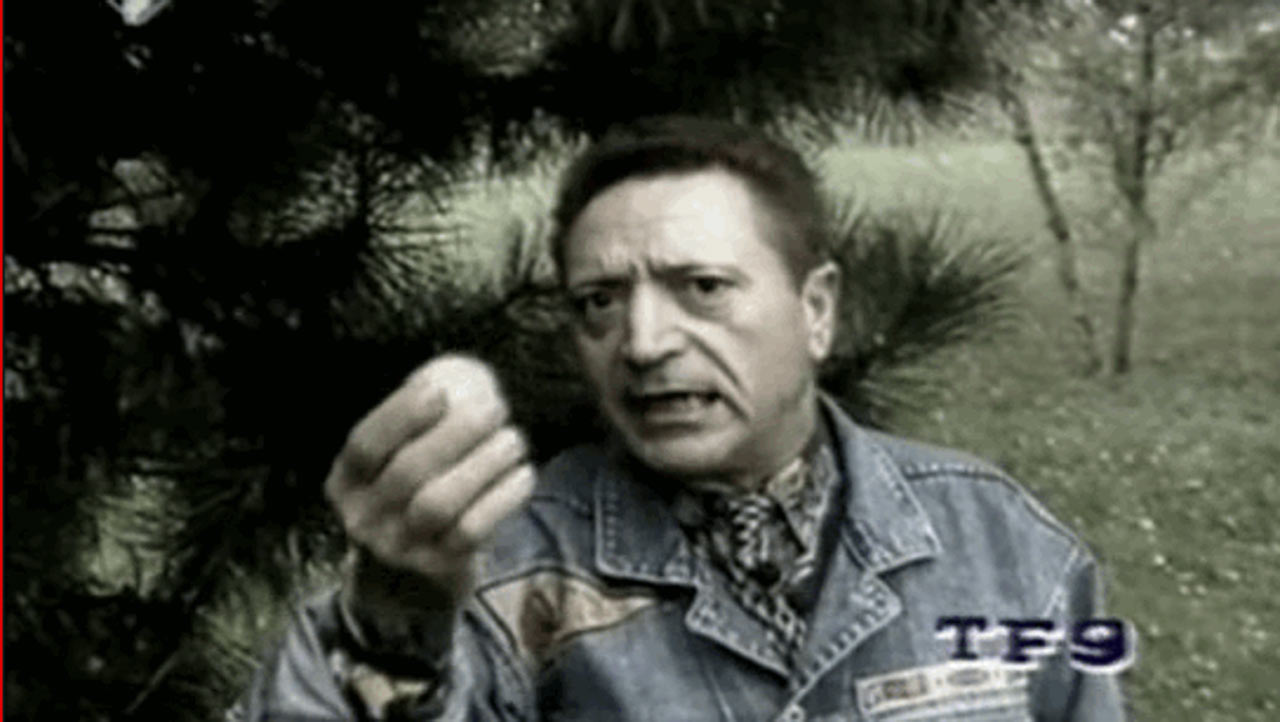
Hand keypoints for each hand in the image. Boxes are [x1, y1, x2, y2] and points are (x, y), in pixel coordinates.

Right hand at [325, 355, 535, 615]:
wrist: (405, 587)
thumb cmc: (409, 503)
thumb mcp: (393, 469)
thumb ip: (419, 426)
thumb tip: (463, 371)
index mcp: (345, 484)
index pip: (365, 446)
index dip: (400, 416)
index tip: (439, 390)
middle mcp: (364, 520)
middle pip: (408, 472)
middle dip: (456, 433)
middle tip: (496, 407)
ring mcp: (399, 550)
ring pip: (438, 503)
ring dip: (483, 464)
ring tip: (514, 439)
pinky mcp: (437, 571)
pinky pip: (471, 531)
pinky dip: (502, 498)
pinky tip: (524, 473)